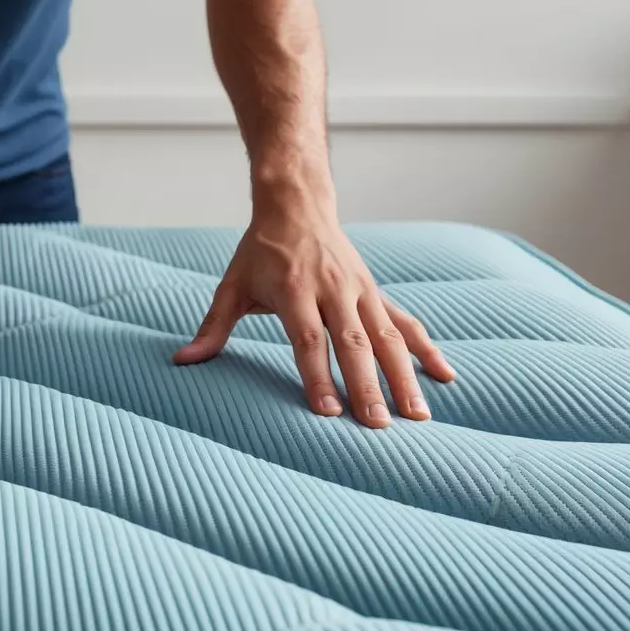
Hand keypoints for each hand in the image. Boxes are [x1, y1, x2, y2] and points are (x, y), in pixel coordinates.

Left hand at [174, 200, 454, 427]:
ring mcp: (360, 290)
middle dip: (367, 386)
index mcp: (294, 290)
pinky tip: (446, 377)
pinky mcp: (376, 292)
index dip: (318, 376)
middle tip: (377, 425)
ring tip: (417, 416)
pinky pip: (406, 322)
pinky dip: (427, 349)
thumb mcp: (231, 285)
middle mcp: (332, 289)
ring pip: (388, 336)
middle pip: (353, 343)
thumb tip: (183, 360)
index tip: (327, 412)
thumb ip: (213, 327)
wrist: (297, 205)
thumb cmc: (260, 252)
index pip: (308, 340)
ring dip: (404, 376)